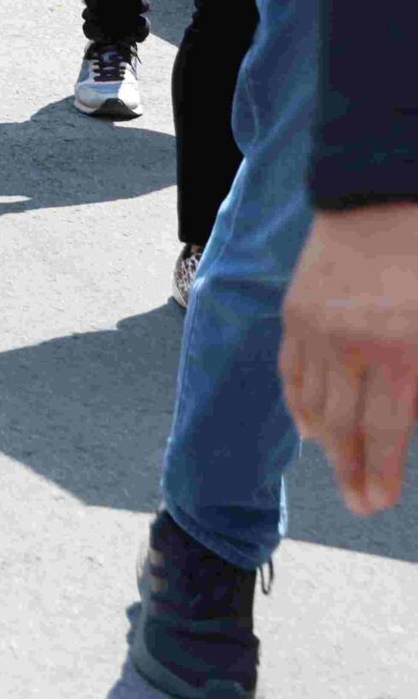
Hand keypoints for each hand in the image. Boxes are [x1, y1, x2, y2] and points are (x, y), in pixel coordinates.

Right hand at [282, 205, 417, 515]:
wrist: (382, 193)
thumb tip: (408, 418)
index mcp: (399, 351)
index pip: (384, 431)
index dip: (379, 473)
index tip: (375, 505)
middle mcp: (349, 345)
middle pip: (344, 426)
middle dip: (352, 470)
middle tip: (359, 503)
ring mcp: (315, 327)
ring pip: (313, 402)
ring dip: (327, 442)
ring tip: (340, 468)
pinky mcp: (295, 310)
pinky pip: (291, 370)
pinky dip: (299, 403)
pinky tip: (311, 426)